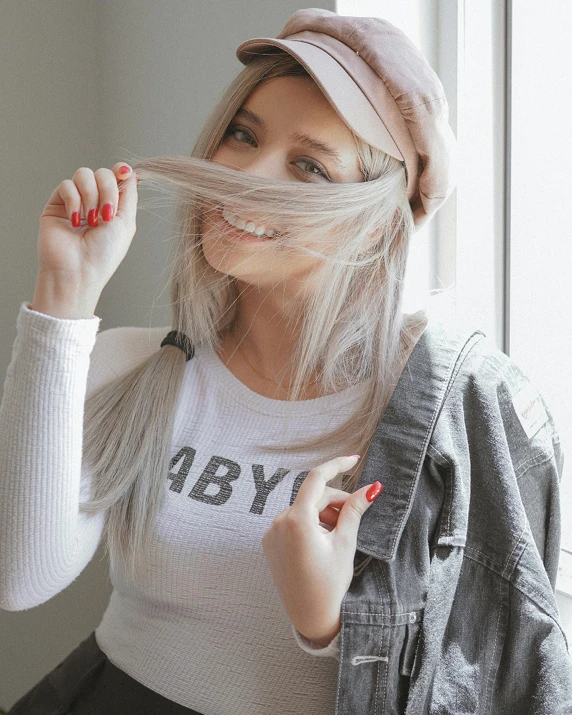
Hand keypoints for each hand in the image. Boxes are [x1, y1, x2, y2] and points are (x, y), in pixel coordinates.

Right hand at [37, 163, 138, 292]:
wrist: (78, 270)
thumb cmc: (104, 254)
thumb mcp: (126, 222)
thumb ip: (129, 194)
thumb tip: (131, 172)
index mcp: (114, 206)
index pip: (117, 176)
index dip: (121, 170)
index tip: (124, 172)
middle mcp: (95, 201)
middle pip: (103, 172)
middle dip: (108, 191)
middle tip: (106, 215)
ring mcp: (75, 201)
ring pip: (84, 174)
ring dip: (91, 197)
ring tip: (91, 221)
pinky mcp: (56, 204)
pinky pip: (66, 185)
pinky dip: (74, 201)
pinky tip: (75, 221)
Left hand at [261, 454, 382, 645]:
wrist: (311, 617)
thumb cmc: (330, 583)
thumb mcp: (345, 543)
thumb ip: (354, 510)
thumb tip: (372, 487)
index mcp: (297, 520)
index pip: (317, 479)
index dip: (337, 465)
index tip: (354, 460)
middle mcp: (279, 522)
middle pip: (313, 497)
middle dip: (335, 501)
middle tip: (355, 514)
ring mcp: (271, 532)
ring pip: (303, 509)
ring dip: (323, 514)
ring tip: (338, 535)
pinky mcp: (269, 542)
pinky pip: (292, 522)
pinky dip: (309, 524)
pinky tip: (322, 541)